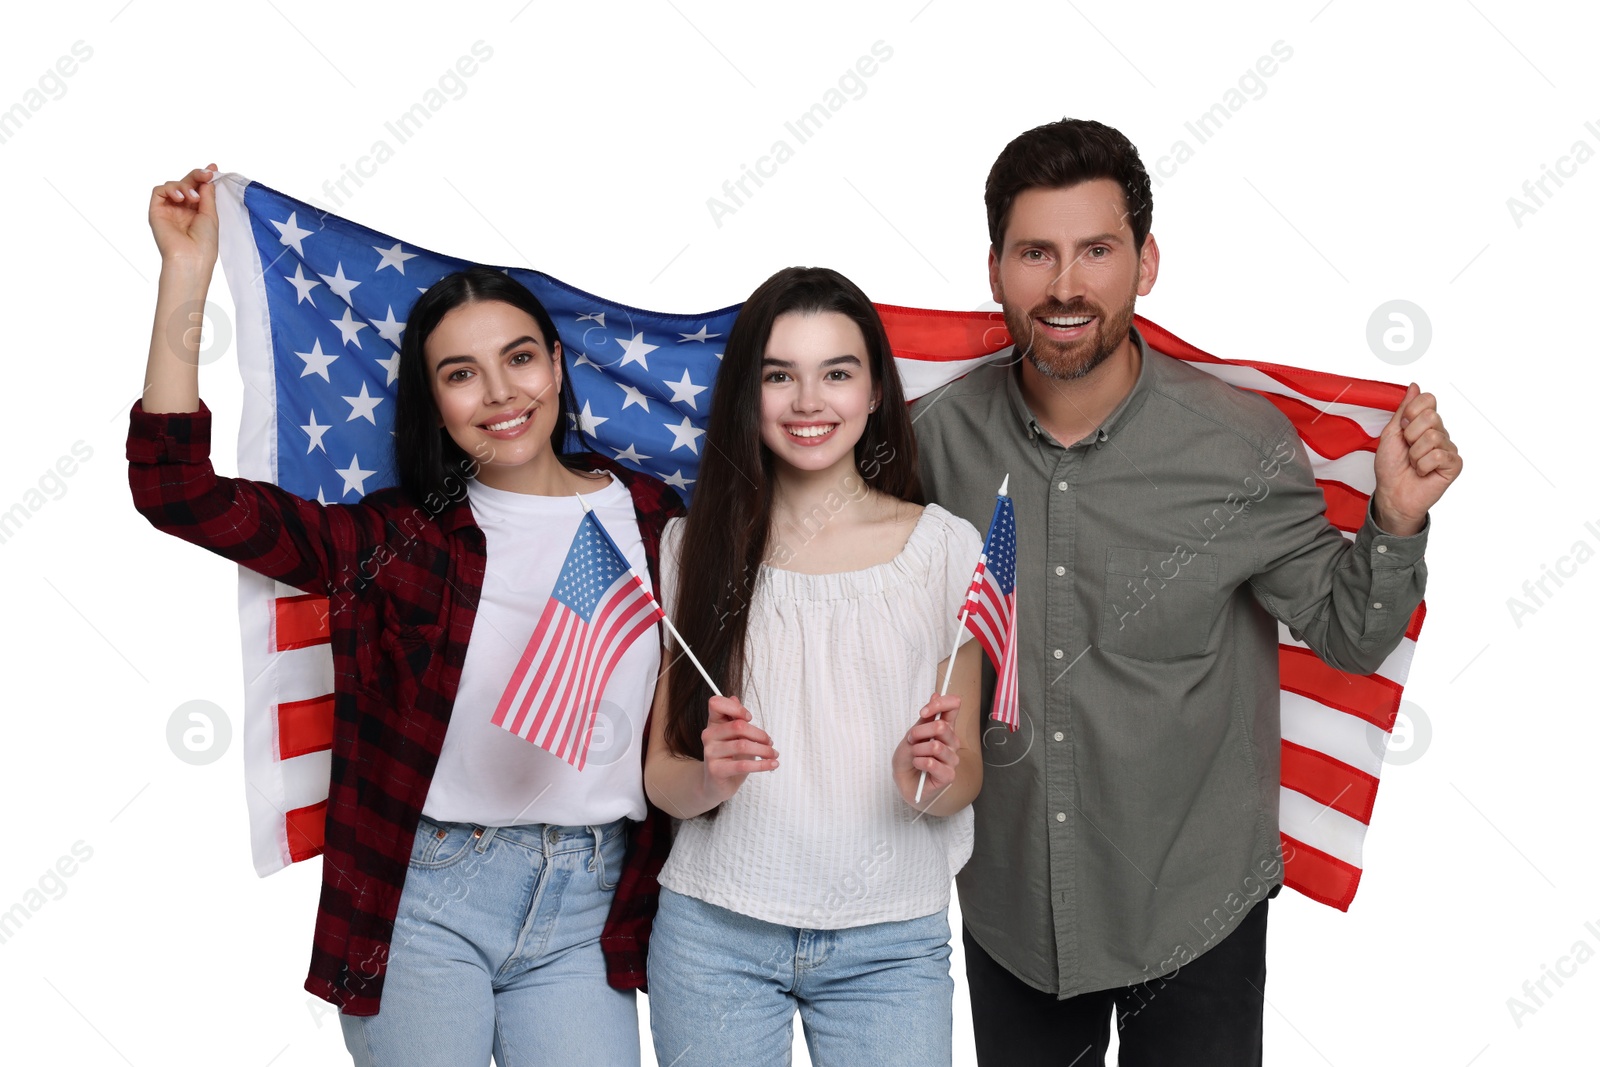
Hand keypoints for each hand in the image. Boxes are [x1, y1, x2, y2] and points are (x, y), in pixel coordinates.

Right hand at [149, 165, 220, 272]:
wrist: (190, 257)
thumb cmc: (204, 242)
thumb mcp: (210, 214)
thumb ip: (207, 194)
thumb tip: (207, 177)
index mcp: (196, 211)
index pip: (198, 189)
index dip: (203, 177)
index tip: (213, 168)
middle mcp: (181, 209)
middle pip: (185, 183)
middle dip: (196, 176)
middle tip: (206, 174)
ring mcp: (168, 209)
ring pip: (172, 185)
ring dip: (184, 186)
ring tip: (194, 198)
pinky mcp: (156, 211)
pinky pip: (159, 191)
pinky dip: (170, 190)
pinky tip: (181, 198)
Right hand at [700, 696, 777, 802]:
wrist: (716, 785)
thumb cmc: (729, 758)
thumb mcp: (733, 737)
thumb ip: (735, 719)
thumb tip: (734, 698)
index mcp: (713, 723)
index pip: (715, 704)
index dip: (735, 707)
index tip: (749, 718)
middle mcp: (709, 736)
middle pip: (738, 726)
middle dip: (759, 734)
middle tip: (770, 742)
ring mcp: (710, 753)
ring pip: (742, 745)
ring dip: (764, 750)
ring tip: (773, 754)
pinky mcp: (716, 770)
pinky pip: (743, 765)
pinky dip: (762, 765)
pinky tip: (772, 764)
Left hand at [893, 694, 961, 808]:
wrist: (903, 781)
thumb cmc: (909, 757)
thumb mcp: (913, 733)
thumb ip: (926, 717)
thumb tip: (936, 693)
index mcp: (946, 728)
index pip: (954, 706)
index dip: (939, 704)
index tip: (923, 712)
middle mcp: (952, 742)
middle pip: (941, 726)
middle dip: (919, 732)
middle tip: (911, 740)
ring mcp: (952, 759)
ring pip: (936, 746)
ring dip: (917, 750)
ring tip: (914, 756)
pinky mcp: (948, 776)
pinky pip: (932, 763)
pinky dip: (919, 762)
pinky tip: (917, 765)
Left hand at [1371, 384, 1461, 535]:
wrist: (1392, 493)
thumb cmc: (1390, 466)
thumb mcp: (1391, 433)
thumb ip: (1404, 409)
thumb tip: (1414, 386)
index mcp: (1425, 423)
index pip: (1428, 399)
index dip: (1411, 412)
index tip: (1402, 428)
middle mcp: (1439, 433)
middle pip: (1431, 417)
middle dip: (1411, 435)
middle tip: (1407, 449)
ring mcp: (1448, 448)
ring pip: (1433, 437)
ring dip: (1415, 454)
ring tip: (1413, 463)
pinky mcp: (1454, 464)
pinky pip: (1438, 455)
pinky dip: (1423, 465)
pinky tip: (1422, 472)